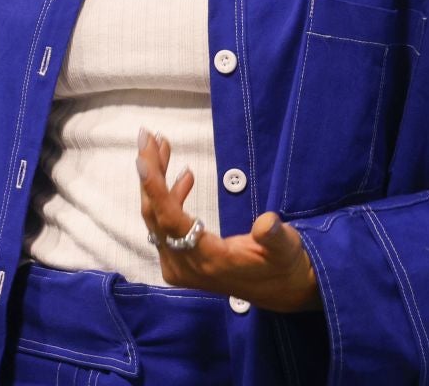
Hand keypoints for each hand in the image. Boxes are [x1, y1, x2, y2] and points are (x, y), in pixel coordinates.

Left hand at [134, 128, 321, 312]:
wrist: (283, 292)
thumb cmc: (284, 265)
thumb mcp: (286, 249)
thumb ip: (274, 236)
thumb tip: (266, 223)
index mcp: (209, 259)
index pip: (171, 221)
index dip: (155, 189)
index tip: (141, 159)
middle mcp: (187, 265)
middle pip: (156, 214)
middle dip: (150, 173)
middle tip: (148, 137)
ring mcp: (180, 265)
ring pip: (157, 218)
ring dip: (157, 181)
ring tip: (163, 146)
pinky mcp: (182, 261)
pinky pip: (165, 225)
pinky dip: (169, 198)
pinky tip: (185, 177)